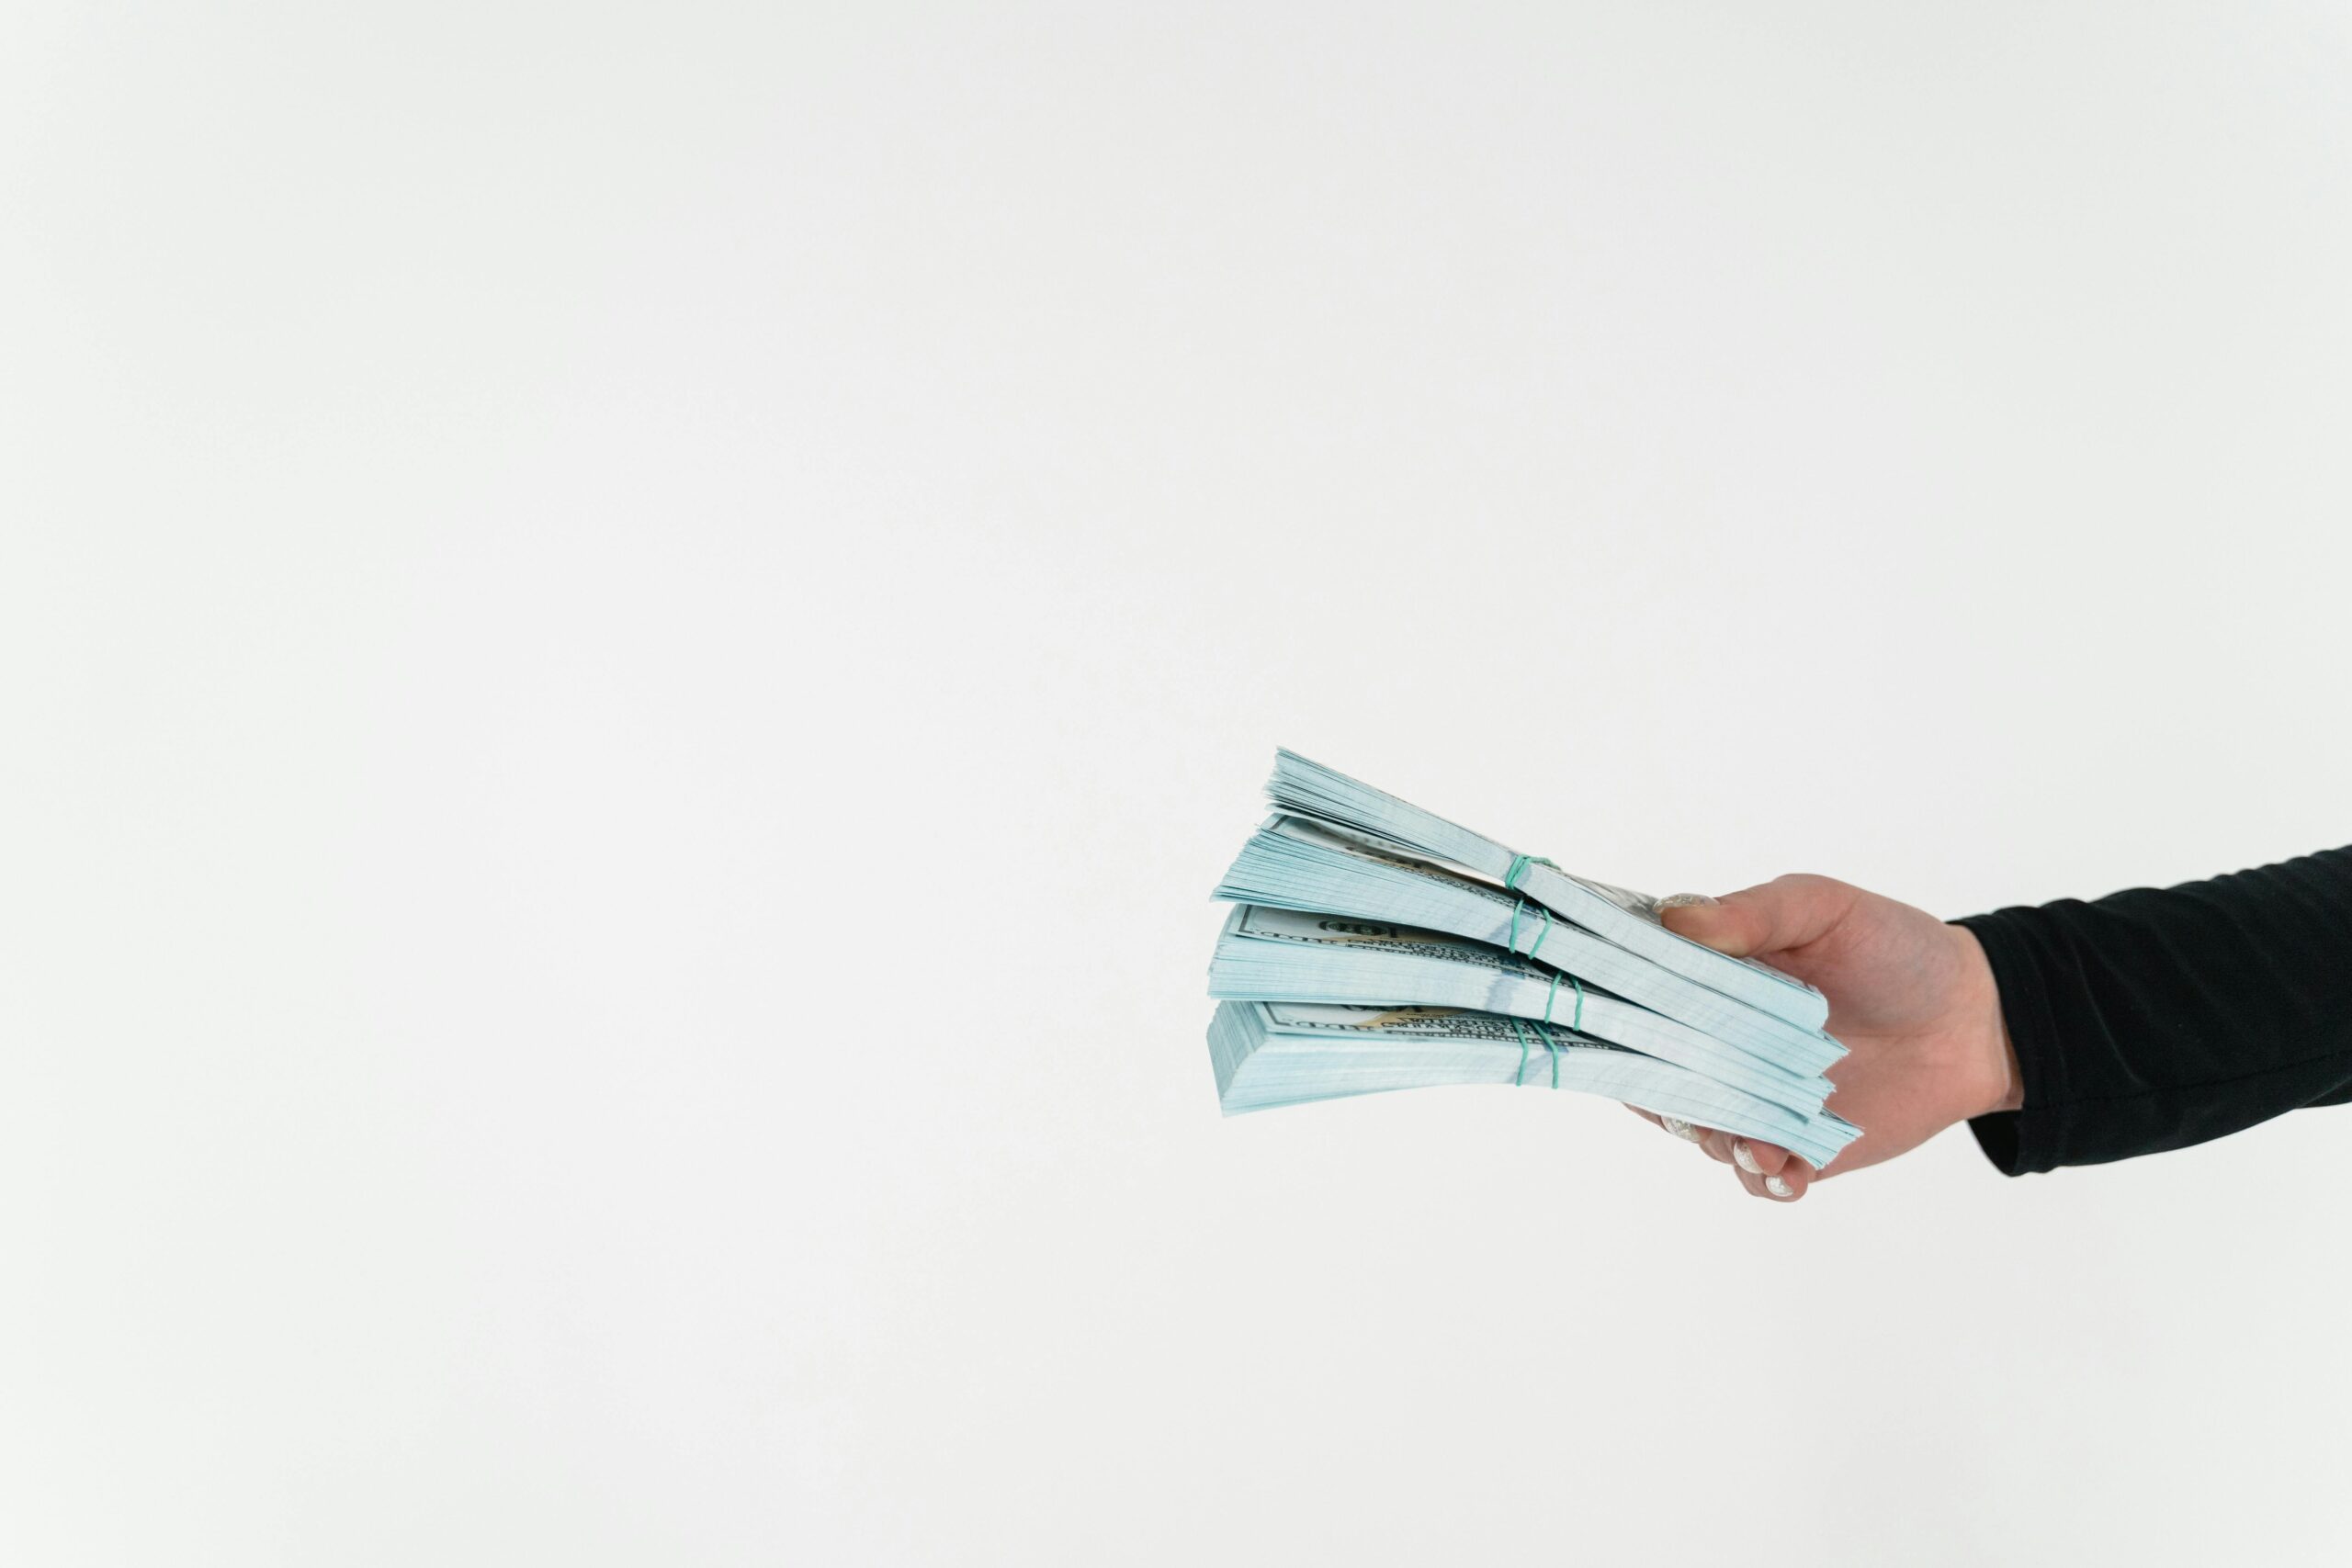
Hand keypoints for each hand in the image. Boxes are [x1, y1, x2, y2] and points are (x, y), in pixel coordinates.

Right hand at [1629, 876, 2019, 1201]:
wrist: (1978, 1019)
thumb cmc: (1896, 949)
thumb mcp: (1823, 909)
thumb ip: (1752, 915)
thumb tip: (1675, 919)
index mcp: (1711, 984)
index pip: (1638, 1001)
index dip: (1614, 1015)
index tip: (1609, 1023)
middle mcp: (1723, 1046)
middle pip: (1656, 1077)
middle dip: (1660, 1093)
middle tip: (1689, 1096)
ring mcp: (1759, 1100)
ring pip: (1704, 1134)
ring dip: (1716, 1141)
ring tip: (1755, 1142)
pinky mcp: (1802, 1146)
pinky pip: (1762, 1176)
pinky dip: (1765, 1177)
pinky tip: (1788, 1168)